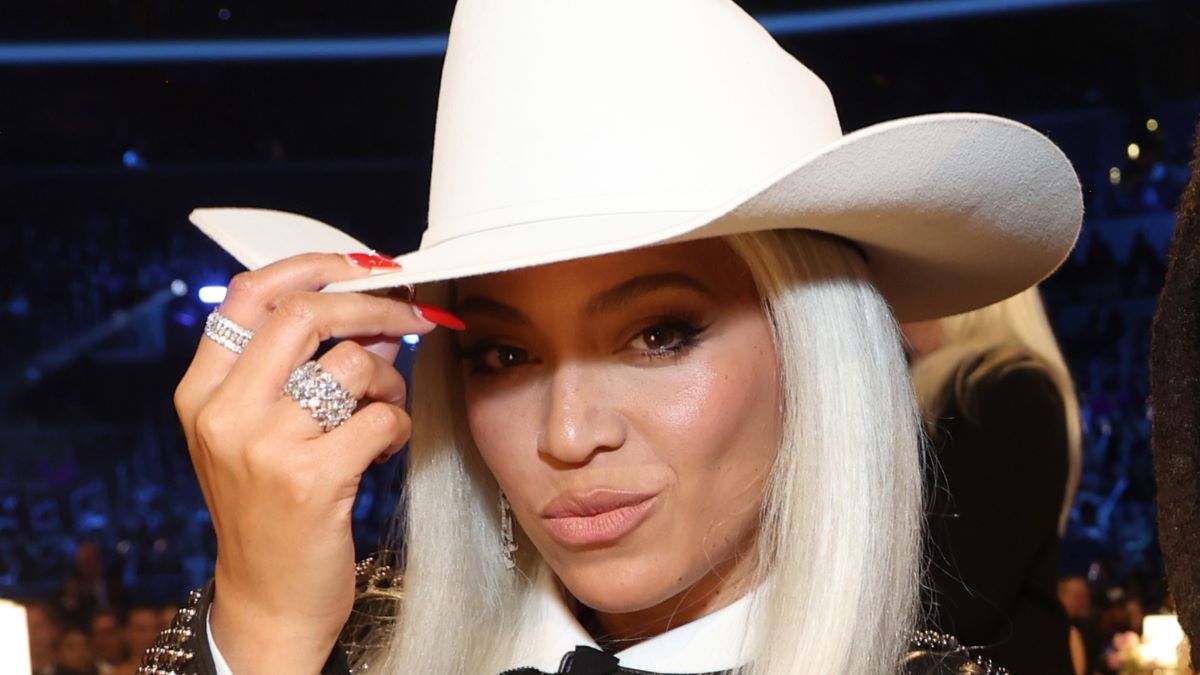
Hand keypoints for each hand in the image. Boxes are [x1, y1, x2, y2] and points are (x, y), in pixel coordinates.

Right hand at [173, 253, 441, 673]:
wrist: (269, 599)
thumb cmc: (271, 507)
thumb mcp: (258, 432)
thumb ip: (296, 369)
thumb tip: (372, 310)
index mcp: (201, 392)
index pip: (248, 294)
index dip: (313, 266)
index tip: (363, 266)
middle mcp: (223, 413)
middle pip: (304, 315)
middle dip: (373, 304)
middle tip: (413, 313)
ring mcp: (264, 446)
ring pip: (353, 363)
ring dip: (391, 377)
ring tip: (384, 406)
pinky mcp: (311, 478)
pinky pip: (381, 415)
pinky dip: (398, 423)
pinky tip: (384, 446)